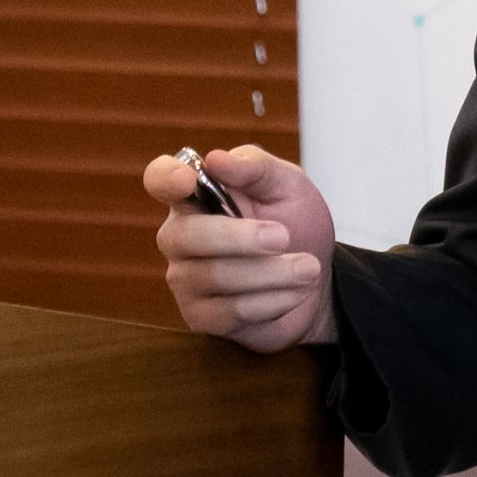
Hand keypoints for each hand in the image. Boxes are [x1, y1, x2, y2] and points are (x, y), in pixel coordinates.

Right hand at [146, 143, 337, 350]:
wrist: (317, 279)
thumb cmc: (295, 224)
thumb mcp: (288, 186)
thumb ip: (256, 167)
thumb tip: (216, 158)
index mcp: (195, 196)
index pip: (159, 180)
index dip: (165, 178)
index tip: (189, 180)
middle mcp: (180, 237)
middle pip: (186, 236)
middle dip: (240, 238)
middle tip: (284, 236)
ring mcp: (186, 279)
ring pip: (216, 276)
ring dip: (272, 272)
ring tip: (308, 268)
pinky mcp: (201, 318)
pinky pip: (231, 310)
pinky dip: (273, 300)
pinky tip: (295, 292)